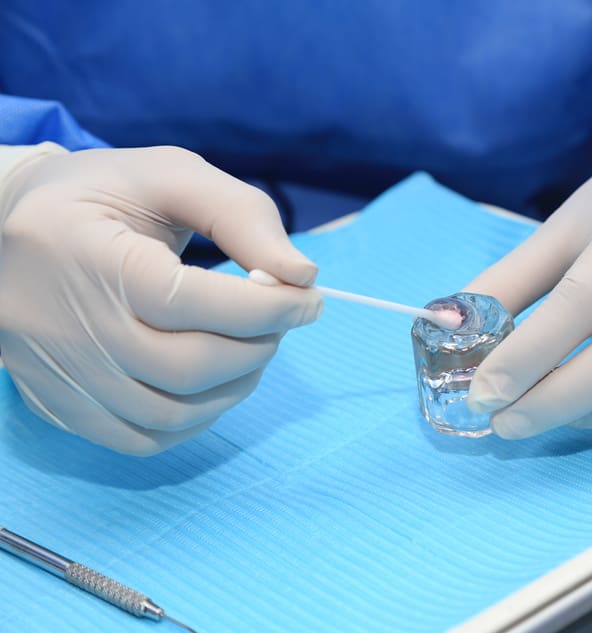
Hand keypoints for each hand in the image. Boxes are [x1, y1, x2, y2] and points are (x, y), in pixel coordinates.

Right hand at [0, 146, 321, 454]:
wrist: (7, 228)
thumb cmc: (102, 196)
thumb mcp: (170, 176)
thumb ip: (241, 215)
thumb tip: (302, 275)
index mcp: (87, 254)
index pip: (189, 302)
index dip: (266, 307)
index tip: (310, 298)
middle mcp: (64, 324)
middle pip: (186, 366)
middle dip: (259, 346)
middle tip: (283, 320)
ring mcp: (59, 373)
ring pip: (170, 412)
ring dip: (236, 387)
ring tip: (254, 347)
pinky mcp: (61, 402)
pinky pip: (142, 438)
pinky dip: (196, 420)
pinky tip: (214, 383)